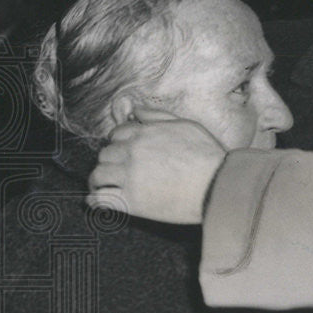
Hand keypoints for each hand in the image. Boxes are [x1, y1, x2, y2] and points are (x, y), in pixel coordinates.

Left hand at [86, 107, 226, 223]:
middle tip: (117, 169)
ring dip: (98, 179)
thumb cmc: (207, 156)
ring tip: (103, 185)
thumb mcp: (187, 126)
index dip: (119, 142)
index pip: (116, 134)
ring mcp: (129, 177)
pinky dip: (95, 200)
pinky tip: (97, 201)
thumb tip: (135, 110)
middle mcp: (131, 153)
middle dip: (110, 160)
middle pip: (105, 154)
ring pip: (97, 175)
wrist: (216, 186)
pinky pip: (101, 199)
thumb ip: (158, 117)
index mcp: (143, 134)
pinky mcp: (131, 201)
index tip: (123, 151)